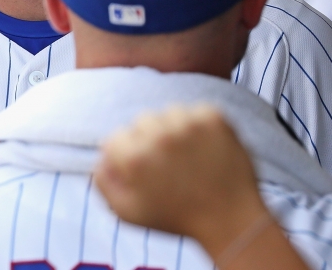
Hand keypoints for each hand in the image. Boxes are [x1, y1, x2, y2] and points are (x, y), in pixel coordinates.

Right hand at [95, 105, 267, 256]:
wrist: (230, 220)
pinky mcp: (214, 118)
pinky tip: (206, 149)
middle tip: (169, 165)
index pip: (116, 138)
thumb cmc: (177, 218)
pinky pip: (196, 110)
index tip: (146, 170)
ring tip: (189, 157)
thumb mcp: (128, 213)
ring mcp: (189, 124)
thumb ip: (103, 183)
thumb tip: (101, 156)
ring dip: (175, 129)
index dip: (128, 155)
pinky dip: (200, 125)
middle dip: (151, 139)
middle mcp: (159, 137)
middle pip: (141, 121)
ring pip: (169, 112)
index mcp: (135, 158)